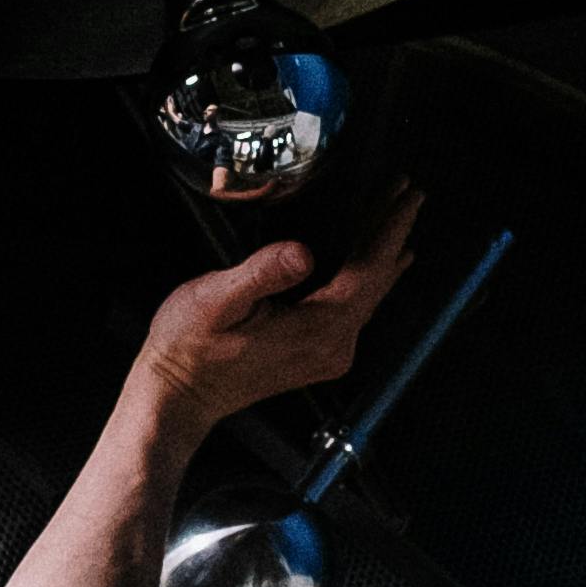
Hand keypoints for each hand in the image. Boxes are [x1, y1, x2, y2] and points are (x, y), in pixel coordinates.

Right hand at [133, 190, 421, 453]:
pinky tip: (370, 263)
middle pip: (376, 281)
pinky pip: (354, 307)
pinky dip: (366, 276)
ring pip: (368, 294)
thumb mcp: (216, 300)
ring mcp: (327, 353)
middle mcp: (333, 346)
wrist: (178, 394)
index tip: (405, 196)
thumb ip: (263, 273)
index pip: (368, 271)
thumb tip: (302, 252)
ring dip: (381, 253)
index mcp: (317, 330)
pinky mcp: (317, 353)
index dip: (388, 229)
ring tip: (396, 217)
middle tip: (407, 192)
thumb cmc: (189, 349)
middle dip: (392, 234)